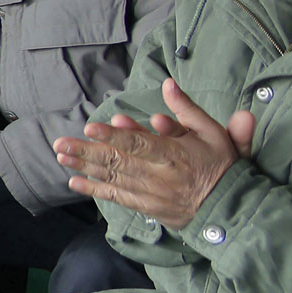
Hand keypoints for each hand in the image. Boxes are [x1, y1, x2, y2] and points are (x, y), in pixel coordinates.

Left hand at [54, 78, 253, 229]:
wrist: (231, 209)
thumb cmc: (221, 166)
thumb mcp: (212, 133)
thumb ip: (188, 109)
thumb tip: (168, 83)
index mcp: (174, 155)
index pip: (140, 144)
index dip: (115, 136)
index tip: (92, 128)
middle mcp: (158, 175)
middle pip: (117, 161)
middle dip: (86, 151)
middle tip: (60, 143)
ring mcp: (150, 193)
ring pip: (112, 177)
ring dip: (84, 166)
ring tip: (61, 155)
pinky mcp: (146, 205)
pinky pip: (116, 197)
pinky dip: (94, 189)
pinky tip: (74, 181)